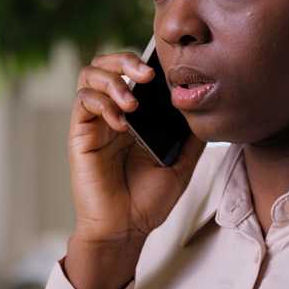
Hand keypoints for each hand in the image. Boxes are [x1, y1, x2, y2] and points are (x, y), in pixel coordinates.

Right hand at [68, 49, 206, 248]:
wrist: (127, 229)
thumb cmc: (150, 199)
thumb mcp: (182, 163)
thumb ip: (192, 136)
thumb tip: (207, 108)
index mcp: (135, 115)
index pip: (132, 71)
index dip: (143, 61)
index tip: (165, 70)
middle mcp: (112, 113)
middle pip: (106, 64)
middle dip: (125, 60)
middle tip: (147, 75)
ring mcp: (95, 122)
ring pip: (89, 75)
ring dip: (112, 80)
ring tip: (132, 102)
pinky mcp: (81, 135)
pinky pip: (83, 103)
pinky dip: (102, 104)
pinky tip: (121, 123)